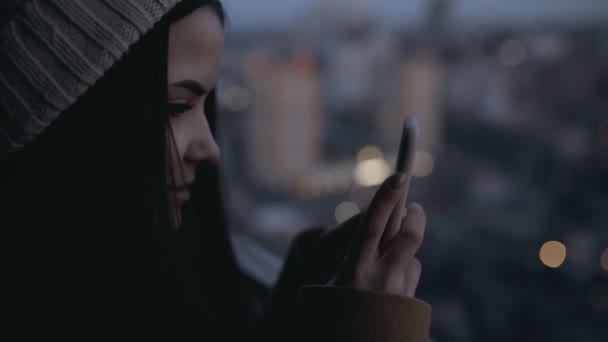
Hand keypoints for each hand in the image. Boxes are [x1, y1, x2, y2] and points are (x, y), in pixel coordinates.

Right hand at [332, 173, 426, 297]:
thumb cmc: (332, 316)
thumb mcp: (332, 289)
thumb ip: (358, 260)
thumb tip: (385, 237)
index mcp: (353, 272)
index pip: (371, 225)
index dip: (385, 198)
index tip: (399, 175)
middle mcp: (380, 281)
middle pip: (409, 236)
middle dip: (416, 215)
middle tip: (415, 207)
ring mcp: (399, 295)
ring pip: (413, 259)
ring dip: (405, 255)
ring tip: (388, 264)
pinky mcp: (411, 308)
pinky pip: (411, 281)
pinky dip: (404, 277)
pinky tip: (391, 290)